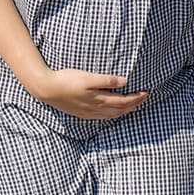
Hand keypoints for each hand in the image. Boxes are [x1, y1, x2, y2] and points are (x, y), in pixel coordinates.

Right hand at [29, 68, 148, 119]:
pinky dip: (112, 114)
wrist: (47, 89)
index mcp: (99, 100)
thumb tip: (124, 82)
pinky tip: (111, 111)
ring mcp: (88, 113)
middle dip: (133, 105)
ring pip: (111, 115)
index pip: (123, 101)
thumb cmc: (67, 80)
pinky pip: (102, 117)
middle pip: (120, 110)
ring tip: (132, 106)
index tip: (146, 92)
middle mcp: (95, 110)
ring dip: (124, 111)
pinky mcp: (82, 113)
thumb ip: (106, 80)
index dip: (136, 98)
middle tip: (144, 98)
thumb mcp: (88, 77)